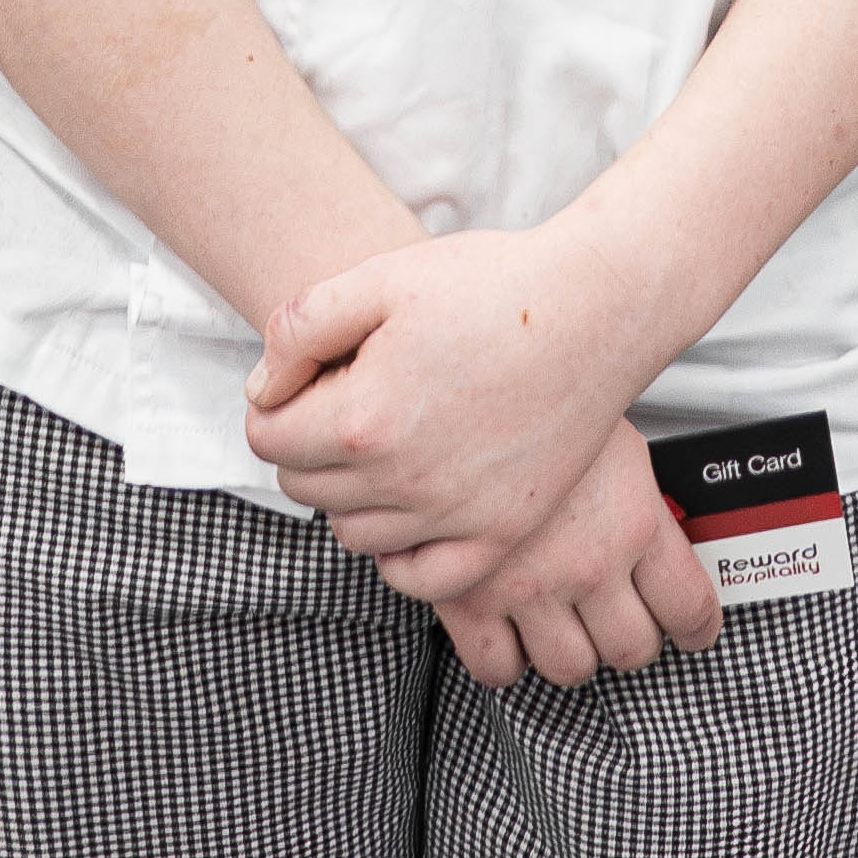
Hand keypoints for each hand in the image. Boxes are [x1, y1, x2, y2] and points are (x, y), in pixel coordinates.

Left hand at [245, 220, 660, 584]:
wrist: (594, 308)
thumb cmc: (491, 285)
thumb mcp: (377, 279)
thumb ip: (298, 330)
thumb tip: (263, 389)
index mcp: (362, 418)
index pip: (266, 437)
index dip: (274, 401)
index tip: (307, 376)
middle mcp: (404, 480)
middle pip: (303, 487)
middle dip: (305, 443)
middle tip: (347, 398)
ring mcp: (455, 514)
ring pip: (352, 533)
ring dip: (347, 494)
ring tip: (380, 443)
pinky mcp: (501, 530)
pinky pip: (422, 578)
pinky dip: (399, 554)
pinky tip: (407, 507)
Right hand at [422, 423, 719, 691]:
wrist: (460, 380)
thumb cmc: (538, 396)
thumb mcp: (615, 440)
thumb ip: (640, 501)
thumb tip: (661, 532)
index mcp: (634, 523)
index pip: (689, 607)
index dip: (697, 627)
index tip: (693, 630)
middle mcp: (589, 564)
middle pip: (631, 648)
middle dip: (629, 638)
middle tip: (620, 619)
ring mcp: (529, 587)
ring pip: (571, 667)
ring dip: (573, 651)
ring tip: (563, 623)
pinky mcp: (469, 599)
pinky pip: (497, 667)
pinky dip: (506, 660)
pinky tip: (509, 632)